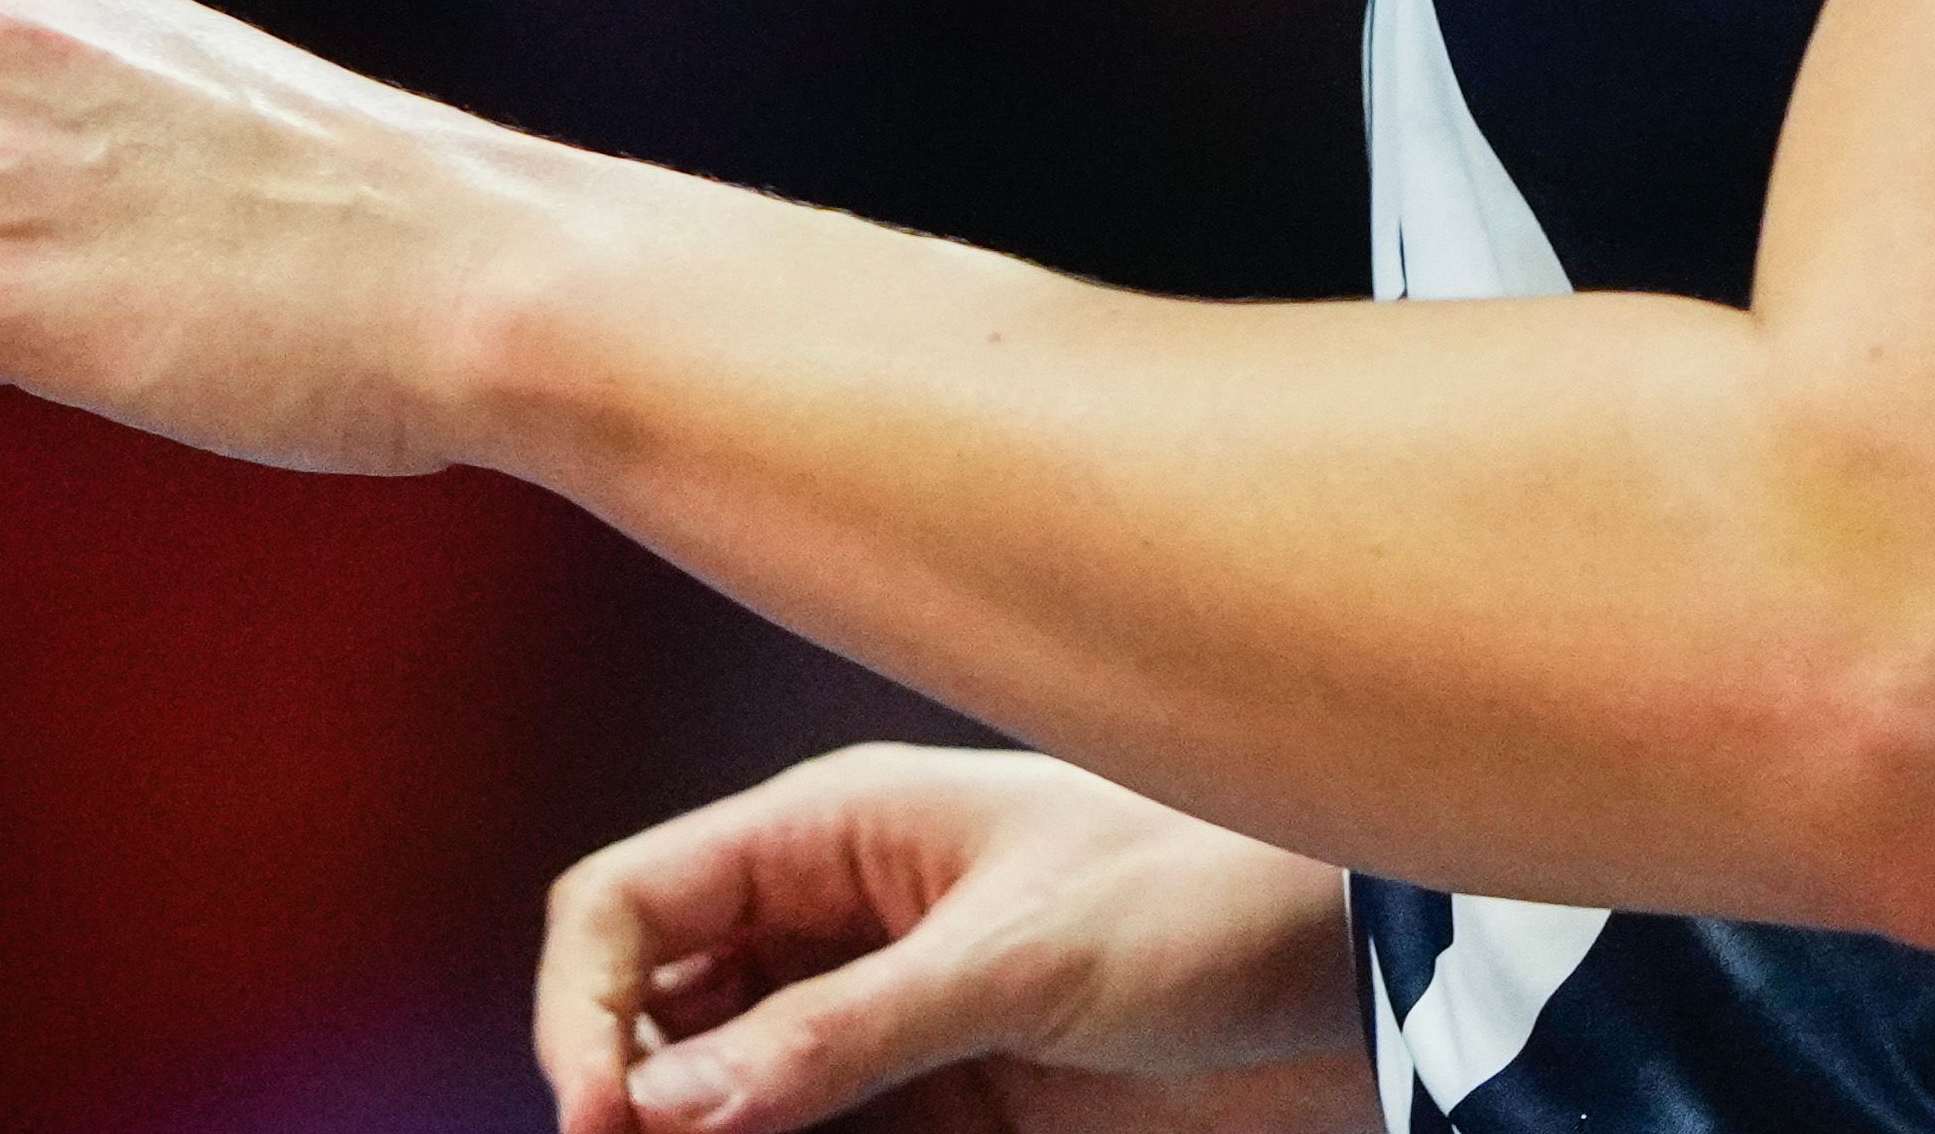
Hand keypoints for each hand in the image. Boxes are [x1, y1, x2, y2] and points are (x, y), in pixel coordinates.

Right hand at [532, 748, 1372, 1133]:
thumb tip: (675, 1098)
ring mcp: (876, 1014)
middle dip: (627, 1093)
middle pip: (657, 1010)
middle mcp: (830, 918)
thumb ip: (844, 1032)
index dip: (585, 1005)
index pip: (633, 903)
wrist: (1349, 972)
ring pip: (727, 1091)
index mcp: (829, 830)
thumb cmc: (1208, 896)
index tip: (600, 1116)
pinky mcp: (935, 1098)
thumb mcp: (1020, 962)